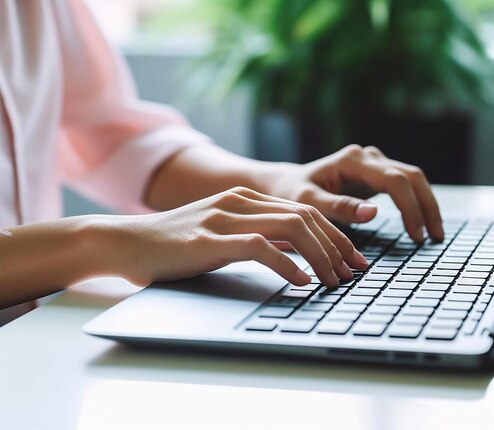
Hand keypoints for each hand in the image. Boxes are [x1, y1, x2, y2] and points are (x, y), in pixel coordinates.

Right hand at [117, 187, 367, 287]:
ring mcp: (225, 217)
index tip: (353, 259)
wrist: (126, 242)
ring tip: (334, 280)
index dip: (334, 235)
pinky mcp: (209, 238)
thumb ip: (257, 237)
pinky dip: (287, 265)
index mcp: (246, 197)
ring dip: (320, 256)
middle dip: (337, 245)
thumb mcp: (223, 235)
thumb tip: (296, 256)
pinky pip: (260, 247)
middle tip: (354, 272)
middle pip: (306, 216)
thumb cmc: (175, 245)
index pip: (305, 210)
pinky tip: (301, 283)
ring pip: (291, 227)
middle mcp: (240, 201)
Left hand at [264, 145, 443, 241]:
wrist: (285, 184)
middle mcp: (367, 157)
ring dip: (427, 204)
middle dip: (427, 206)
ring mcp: (373, 164)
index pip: (395, 180)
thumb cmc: (291, 194)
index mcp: (352, 161)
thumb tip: (373, 213)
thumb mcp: (308, 204)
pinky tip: (422, 223)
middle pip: (411, 176)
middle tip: (435, 237)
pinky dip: (417, 203)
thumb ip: (339, 208)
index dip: (410, 208)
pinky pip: (405, 185)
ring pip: (413, 178)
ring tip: (434, 233)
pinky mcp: (376, 174)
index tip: (416, 235)